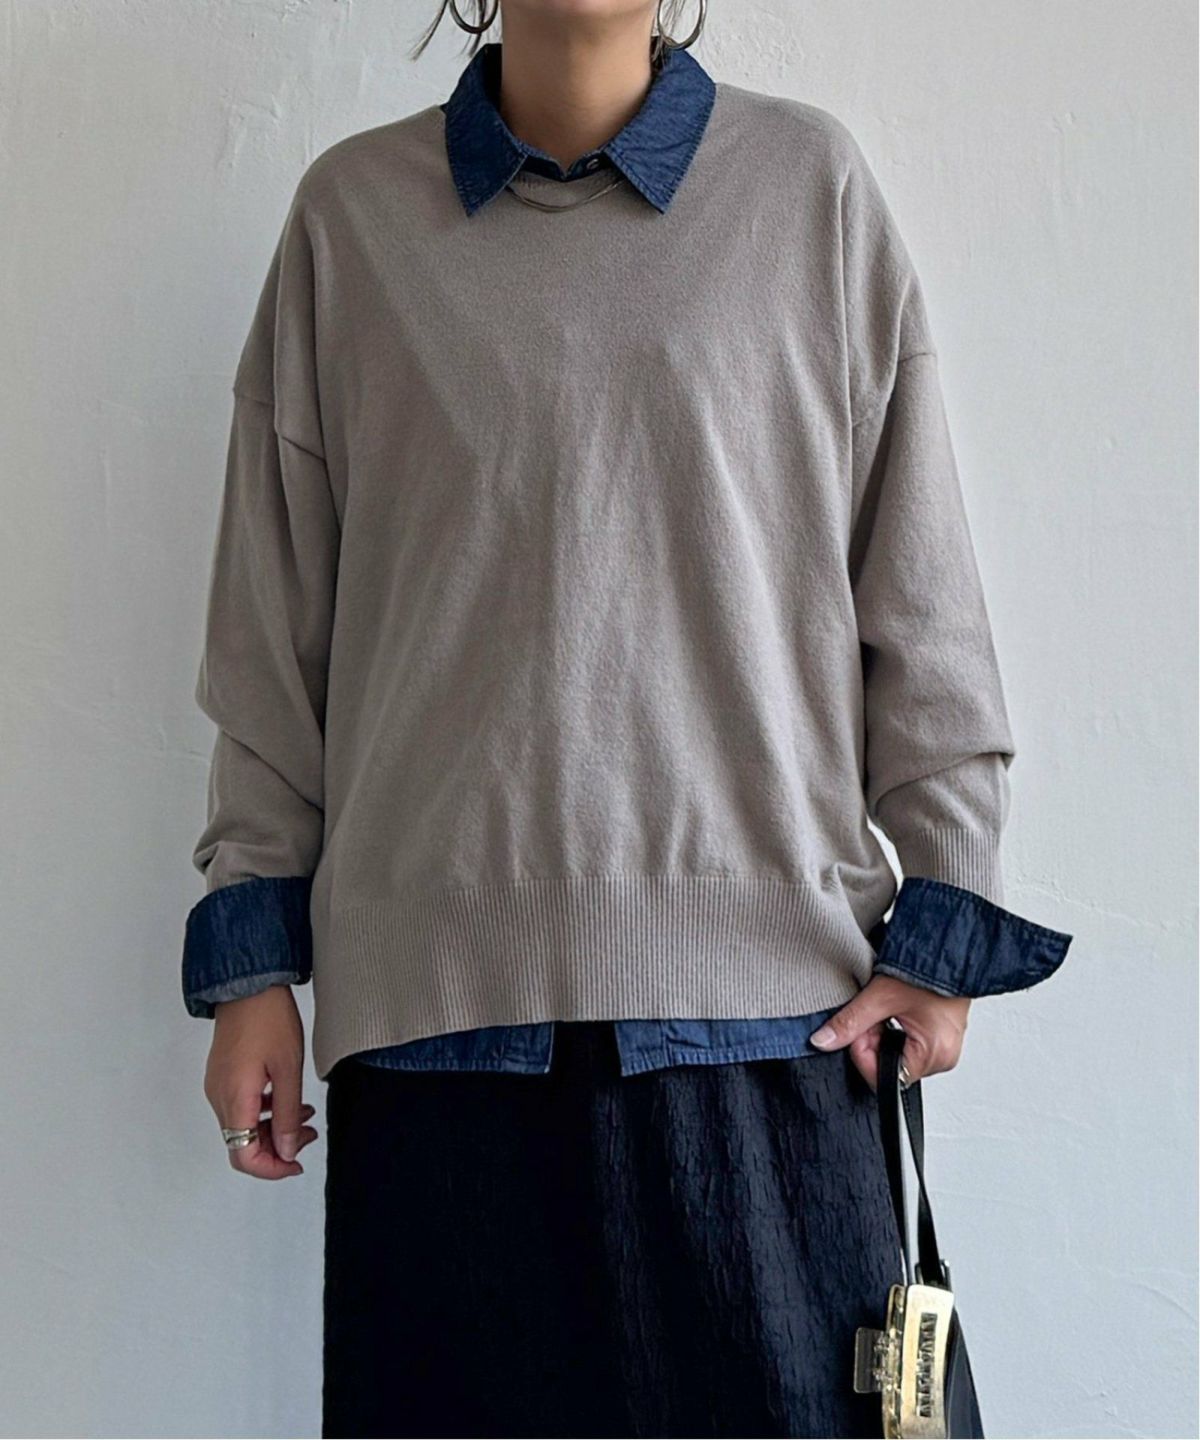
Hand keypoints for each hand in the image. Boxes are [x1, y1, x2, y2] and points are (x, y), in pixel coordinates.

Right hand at [204, 985, 318, 1179]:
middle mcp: (219, 1097)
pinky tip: (289, 1100)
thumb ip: (288, 1115)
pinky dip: (265, 1112)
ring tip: (306, 1116)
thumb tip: (289, 1151)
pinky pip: (241, 1107)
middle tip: (309, 1135)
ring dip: (274, 1129)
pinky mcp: (223, 1076)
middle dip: (278, 1149)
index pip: (243, 1157)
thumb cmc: (268, 1018)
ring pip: (243, 1127)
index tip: (297, 1162)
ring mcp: (218, 1086)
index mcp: (234, 1099)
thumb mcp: (289, 1069)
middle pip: (242, 1145)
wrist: (248, 983)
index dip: (272, 1168)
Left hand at [808, 974, 970, 1091]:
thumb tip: (823, 1041)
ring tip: (888, 1009)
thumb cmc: (927, 970)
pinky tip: (897, 1011)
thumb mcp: (881, 996)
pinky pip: (909, 1046)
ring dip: (883, 1035)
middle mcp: (942, 1058)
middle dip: (872, 1041)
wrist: (949, 950)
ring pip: (896, 1056)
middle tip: (874, 1014)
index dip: (862, 1052)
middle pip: (888, 1067)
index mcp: (933, 1054)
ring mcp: (943, 1049)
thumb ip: (849, 1022)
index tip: (860, 1026)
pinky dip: (896, 1031)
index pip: (881, 1076)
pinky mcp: (940, 1039)